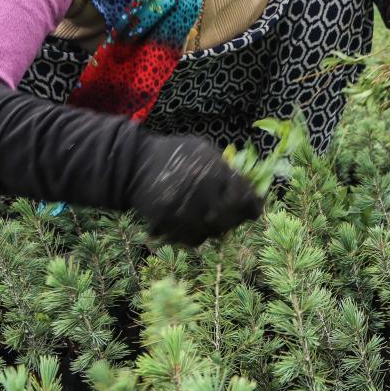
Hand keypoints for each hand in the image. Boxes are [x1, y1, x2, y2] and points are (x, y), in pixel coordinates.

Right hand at [128, 134, 263, 245]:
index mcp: (214, 172)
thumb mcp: (203, 151)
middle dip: (236, 218)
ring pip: (214, 232)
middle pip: (232, 219)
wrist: (134, 165)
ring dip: (218, 227)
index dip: (254, 206)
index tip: (255, 208)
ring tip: (212, 217)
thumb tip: (248, 187)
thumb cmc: (173, 154)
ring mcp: (185, 212)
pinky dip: (199, 235)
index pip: (245, 198)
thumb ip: (225, 168)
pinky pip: (194, 240)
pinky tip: (196, 224)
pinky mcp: (171, 226)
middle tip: (234, 215)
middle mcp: (203, 194)